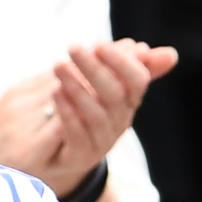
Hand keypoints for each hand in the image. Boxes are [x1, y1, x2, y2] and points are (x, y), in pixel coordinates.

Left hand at [0, 40, 177, 195]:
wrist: (50, 154)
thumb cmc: (78, 111)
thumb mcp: (94, 84)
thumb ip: (119, 66)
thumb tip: (150, 48)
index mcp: (126, 101)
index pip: (136, 80)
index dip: (122, 62)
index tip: (99, 44)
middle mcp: (118, 122)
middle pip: (116, 95)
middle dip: (95, 69)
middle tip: (73, 47)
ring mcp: (101, 142)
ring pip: (97, 115)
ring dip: (78, 88)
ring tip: (59, 66)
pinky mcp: (79, 157)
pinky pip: (78, 136)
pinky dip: (68, 113)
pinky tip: (55, 92)